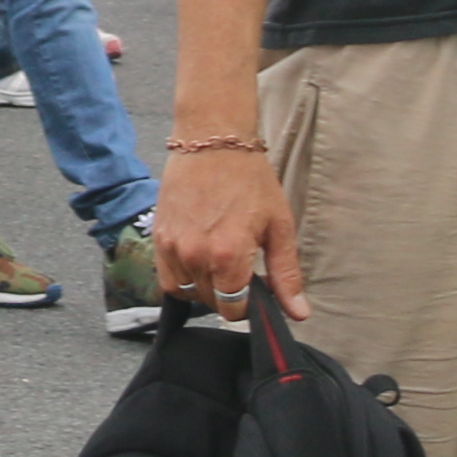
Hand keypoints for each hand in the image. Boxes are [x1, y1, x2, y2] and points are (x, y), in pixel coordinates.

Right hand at [154, 142, 299, 314]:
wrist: (212, 142)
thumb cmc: (251, 181)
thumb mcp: (280, 227)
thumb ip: (286, 274)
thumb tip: (298, 314)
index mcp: (228, 256)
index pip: (234, 310)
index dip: (248, 306)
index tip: (256, 290)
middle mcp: (195, 255)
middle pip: (210, 302)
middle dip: (228, 296)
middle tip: (240, 272)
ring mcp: (172, 246)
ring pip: (186, 293)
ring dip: (204, 289)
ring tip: (218, 266)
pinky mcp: (158, 236)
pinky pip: (166, 277)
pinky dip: (182, 278)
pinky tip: (198, 260)